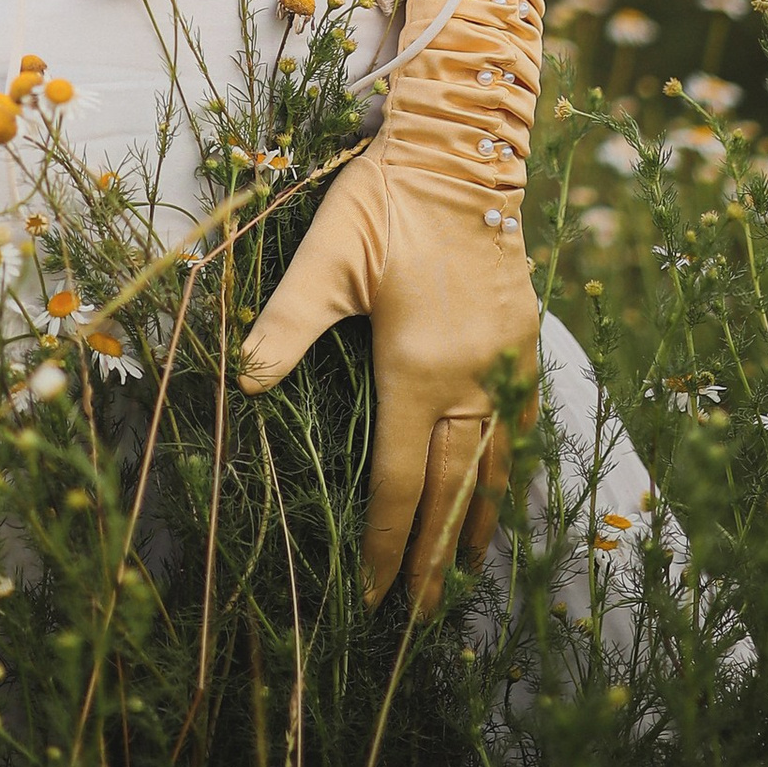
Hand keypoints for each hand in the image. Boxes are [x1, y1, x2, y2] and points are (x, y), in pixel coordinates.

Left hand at [237, 137, 538, 608]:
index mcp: (417, 369)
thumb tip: (244, 382)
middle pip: (455, 492)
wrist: (461, 151)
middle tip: (425, 616)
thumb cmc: (384, 203)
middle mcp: (470, 378)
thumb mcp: (326, 259)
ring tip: (470, 571)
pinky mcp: (523, 341)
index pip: (402, 482)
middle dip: (437, 558)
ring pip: (497, 465)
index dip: (389, 544)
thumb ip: (286, 324)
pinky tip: (505, 487)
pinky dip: (512, 468)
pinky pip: (522, 424)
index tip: (378, 595)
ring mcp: (505, 362)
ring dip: (481, 522)